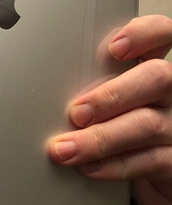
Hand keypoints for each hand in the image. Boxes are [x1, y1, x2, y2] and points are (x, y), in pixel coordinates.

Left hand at [48, 15, 171, 204]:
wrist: (149, 170)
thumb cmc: (118, 123)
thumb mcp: (109, 95)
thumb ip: (91, 83)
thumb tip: (45, 88)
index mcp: (152, 68)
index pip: (163, 34)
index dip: (144, 34)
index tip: (114, 47)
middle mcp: (170, 92)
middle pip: (157, 78)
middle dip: (111, 95)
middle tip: (76, 112)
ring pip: (147, 124)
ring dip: (99, 138)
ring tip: (66, 148)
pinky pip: (148, 161)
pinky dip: (113, 165)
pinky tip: (89, 167)